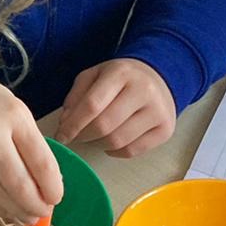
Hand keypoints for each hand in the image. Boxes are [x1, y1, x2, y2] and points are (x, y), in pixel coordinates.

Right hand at [0, 66, 61, 224]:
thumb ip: (28, 142)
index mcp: (14, 117)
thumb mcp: (11, 108)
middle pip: (21, 186)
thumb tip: (45, 183)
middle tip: (43, 213)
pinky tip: (5, 210)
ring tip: (26, 216)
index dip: (53, 188)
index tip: (56, 199)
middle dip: (37, 206)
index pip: (42, 164)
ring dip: (17, 211)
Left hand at [57, 57, 175, 158]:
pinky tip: (112, 140)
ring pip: (117, 142)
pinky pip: (132, 151)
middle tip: (76, 136)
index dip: (72, 125)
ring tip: (95, 135)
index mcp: (121, 73)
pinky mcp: (165, 130)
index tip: (61, 136)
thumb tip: (66, 124)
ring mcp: (157, 111)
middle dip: (83, 136)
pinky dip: (115, 151)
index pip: (92, 105)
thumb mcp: (95, 75)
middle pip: (104, 126)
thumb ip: (77, 96)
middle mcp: (143, 91)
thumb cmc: (121, 79)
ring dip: (98, 144)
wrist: (159, 78)